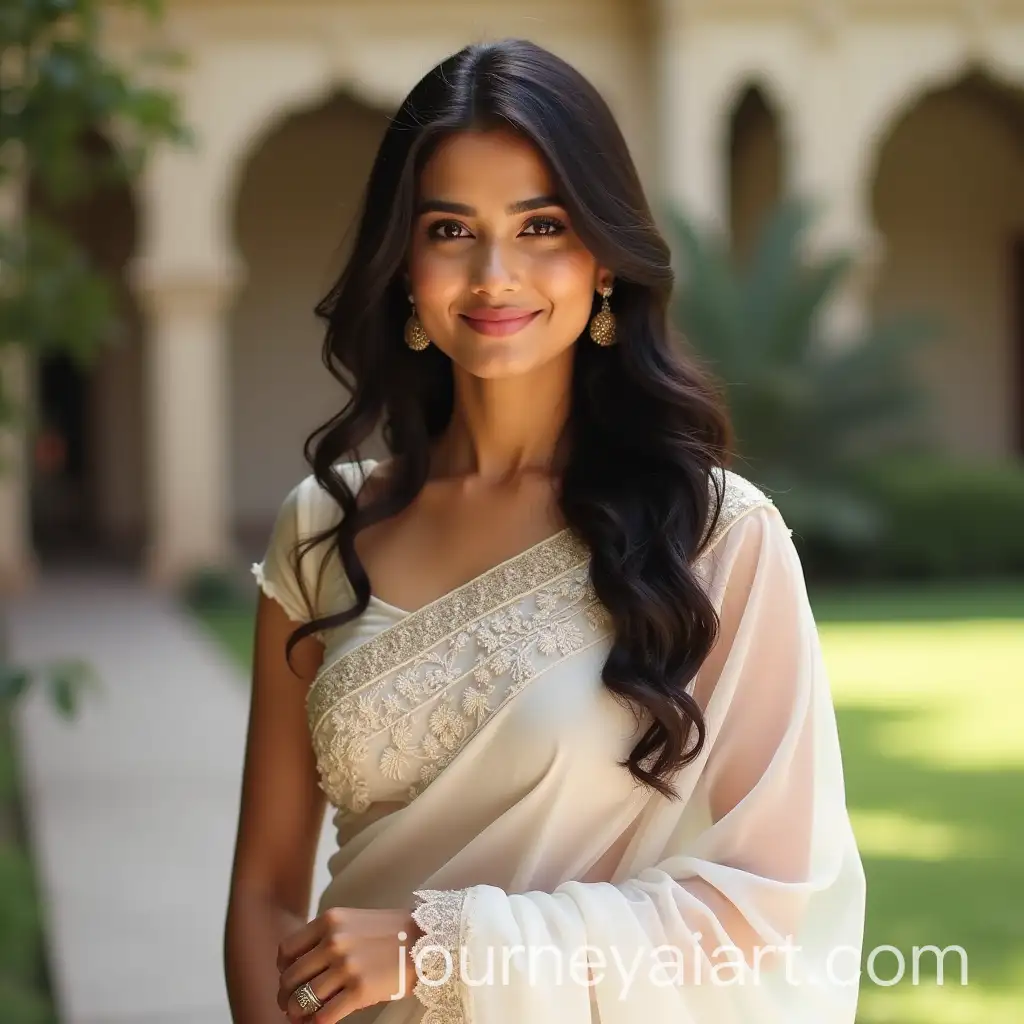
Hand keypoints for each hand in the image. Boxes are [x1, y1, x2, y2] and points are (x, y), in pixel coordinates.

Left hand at [277, 906, 422, 1020]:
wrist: (426, 940)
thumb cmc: (389, 932)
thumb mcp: (353, 921)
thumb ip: (327, 936)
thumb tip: (299, 967)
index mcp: (329, 920)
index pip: (286, 950)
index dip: (283, 969)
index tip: (290, 978)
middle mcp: (333, 941)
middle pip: (290, 978)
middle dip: (286, 995)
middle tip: (290, 1004)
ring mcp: (346, 966)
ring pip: (302, 1000)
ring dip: (297, 1013)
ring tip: (302, 1016)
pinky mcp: (359, 990)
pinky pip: (323, 1017)